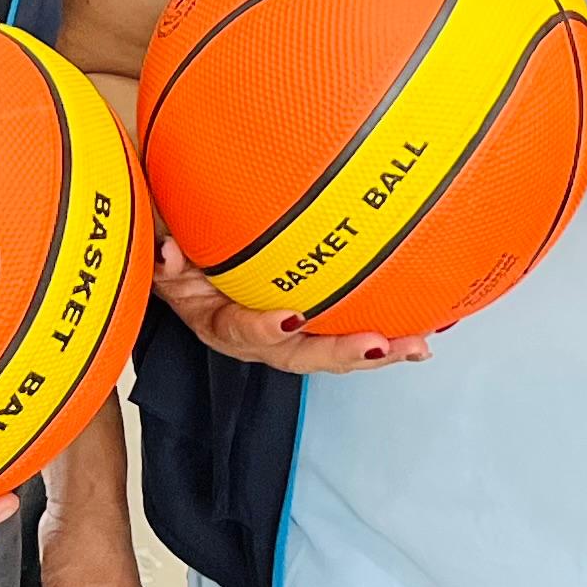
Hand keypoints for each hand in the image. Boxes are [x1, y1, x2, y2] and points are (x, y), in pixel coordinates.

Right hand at [152, 240, 432, 369]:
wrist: (182, 233)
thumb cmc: (172, 233)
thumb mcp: (156, 235)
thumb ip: (161, 247)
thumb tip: (169, 253)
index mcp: (213, 316)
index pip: (235, 329)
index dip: (262, 329)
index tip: (291, 319)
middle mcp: (252, 330)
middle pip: (297, 354)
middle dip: (340, 353)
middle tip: (380, 345)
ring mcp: (282, 326)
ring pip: (328, 347)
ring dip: (375, 349)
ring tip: (418, 344)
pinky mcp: (310, 313)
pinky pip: (346, 322)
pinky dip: (385, 323)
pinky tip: (430, 318)